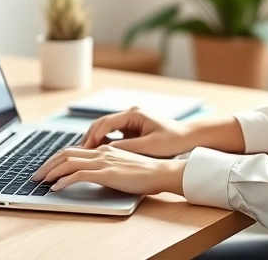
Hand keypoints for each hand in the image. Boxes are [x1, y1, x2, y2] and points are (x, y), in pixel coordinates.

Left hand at [30, 144, 185, 195]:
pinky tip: (56, 188)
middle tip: (36, 175)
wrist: (161, 172)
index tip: (47, 168)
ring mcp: (103, 161)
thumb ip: (106, 167)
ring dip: (51, 172)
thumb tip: (91, 175)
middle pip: (66, 153)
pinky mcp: (106, 173)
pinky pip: (78, 175)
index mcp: (104, 149)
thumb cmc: (145, 172)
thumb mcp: (121, 167)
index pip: (73, 150)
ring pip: (68, 162)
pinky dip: (64, 181)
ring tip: (41, 181)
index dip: (56, 158)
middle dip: (48, 164)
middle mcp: (101, 152)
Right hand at [79, 107, 194, 157]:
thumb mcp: (149, 146)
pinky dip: (103, 142)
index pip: (106, 123)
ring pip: (105, 128)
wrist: (188, 137)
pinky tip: (96, 153)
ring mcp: (130, 121)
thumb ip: (127, 147)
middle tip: (78, 152)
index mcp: (134, 114)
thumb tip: (106, 152)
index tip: (84, 148)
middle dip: (89, 137)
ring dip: (94, 140)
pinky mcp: (131, 128)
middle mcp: (130, 114)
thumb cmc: (173, 140)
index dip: (93, 136)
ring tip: (84, 153)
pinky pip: (112, 134)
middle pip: (102, 123)